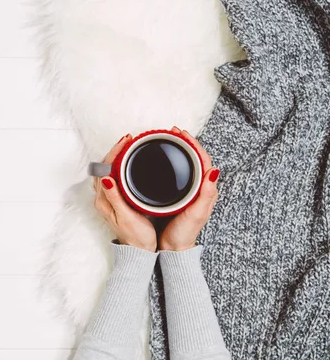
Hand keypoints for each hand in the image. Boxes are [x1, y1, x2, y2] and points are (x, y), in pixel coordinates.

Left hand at [93, 133, 157, 251]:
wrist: (139, 251)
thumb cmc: (135, 236)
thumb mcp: (125, 216)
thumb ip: (115, 197)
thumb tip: (107, 177)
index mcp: (103, 199)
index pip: (104, 168)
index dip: (114, 152)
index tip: (126, 142)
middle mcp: (103, 197)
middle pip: (104, 166)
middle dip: (115, 150)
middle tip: (129, 140)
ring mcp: (108, 198)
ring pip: (107, 170)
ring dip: (116, 157)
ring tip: (129, 146)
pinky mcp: (114, 200)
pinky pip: (113, 176)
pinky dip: (119, 166)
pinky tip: (128, 163)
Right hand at [158, 126, 219, 251]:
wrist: (174, 248)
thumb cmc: (184, 233)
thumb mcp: (196, 213)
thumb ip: (206, 194)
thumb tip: (214, 171)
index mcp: (207, 190)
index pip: (204, 160)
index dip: (194, 144)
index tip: (181, 134)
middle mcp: (201, 188)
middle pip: (197, 158)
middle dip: (187, 143)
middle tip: (174, 132)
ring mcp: (191, 192)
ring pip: (189, 165)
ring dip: (181, 150)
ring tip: (170, 140)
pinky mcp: (182, 195)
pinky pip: (181, 173)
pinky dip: (175, 162)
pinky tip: (167, 160)